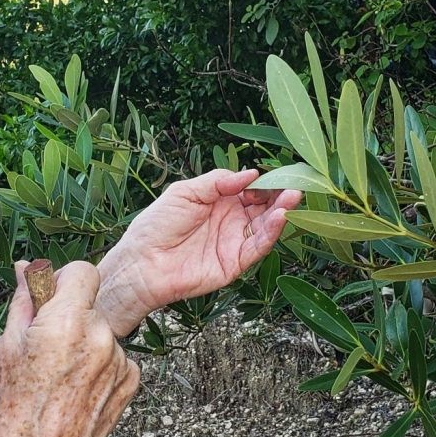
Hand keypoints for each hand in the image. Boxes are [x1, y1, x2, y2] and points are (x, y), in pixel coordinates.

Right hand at [0, 260, 140, 436]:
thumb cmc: (18, 404)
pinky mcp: (132, 381)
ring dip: (87, 344)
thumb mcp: (11, 345)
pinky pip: (117, 359)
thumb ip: (25, 299)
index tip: (55, 296)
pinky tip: (79, 389)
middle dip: (73, 316)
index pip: (83, 271)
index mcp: (66, 321)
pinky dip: (102, 368)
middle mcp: (99, 336)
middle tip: (50, 347)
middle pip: (92, 305)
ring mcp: (119, 360)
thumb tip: (27, 266)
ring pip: (104, 333)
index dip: (67, 281)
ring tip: (63, 377)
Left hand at [97, 168, 301, 335]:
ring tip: (292, 198)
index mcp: (219, 201)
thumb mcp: (185, 192)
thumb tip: (250, 173)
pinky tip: (279, 217)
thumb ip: (218, 182)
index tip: (277, 173)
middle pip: (263, 207)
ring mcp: (234, 242)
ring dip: (281, 212)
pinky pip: (257, 247)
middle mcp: (231, 221)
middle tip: (293, 185)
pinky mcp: (235, 263)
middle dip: (279, 196)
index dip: (263, 182)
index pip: (250, 190)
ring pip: (265, 226)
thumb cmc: (156, 225)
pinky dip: (271, 233)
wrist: (141, 263)